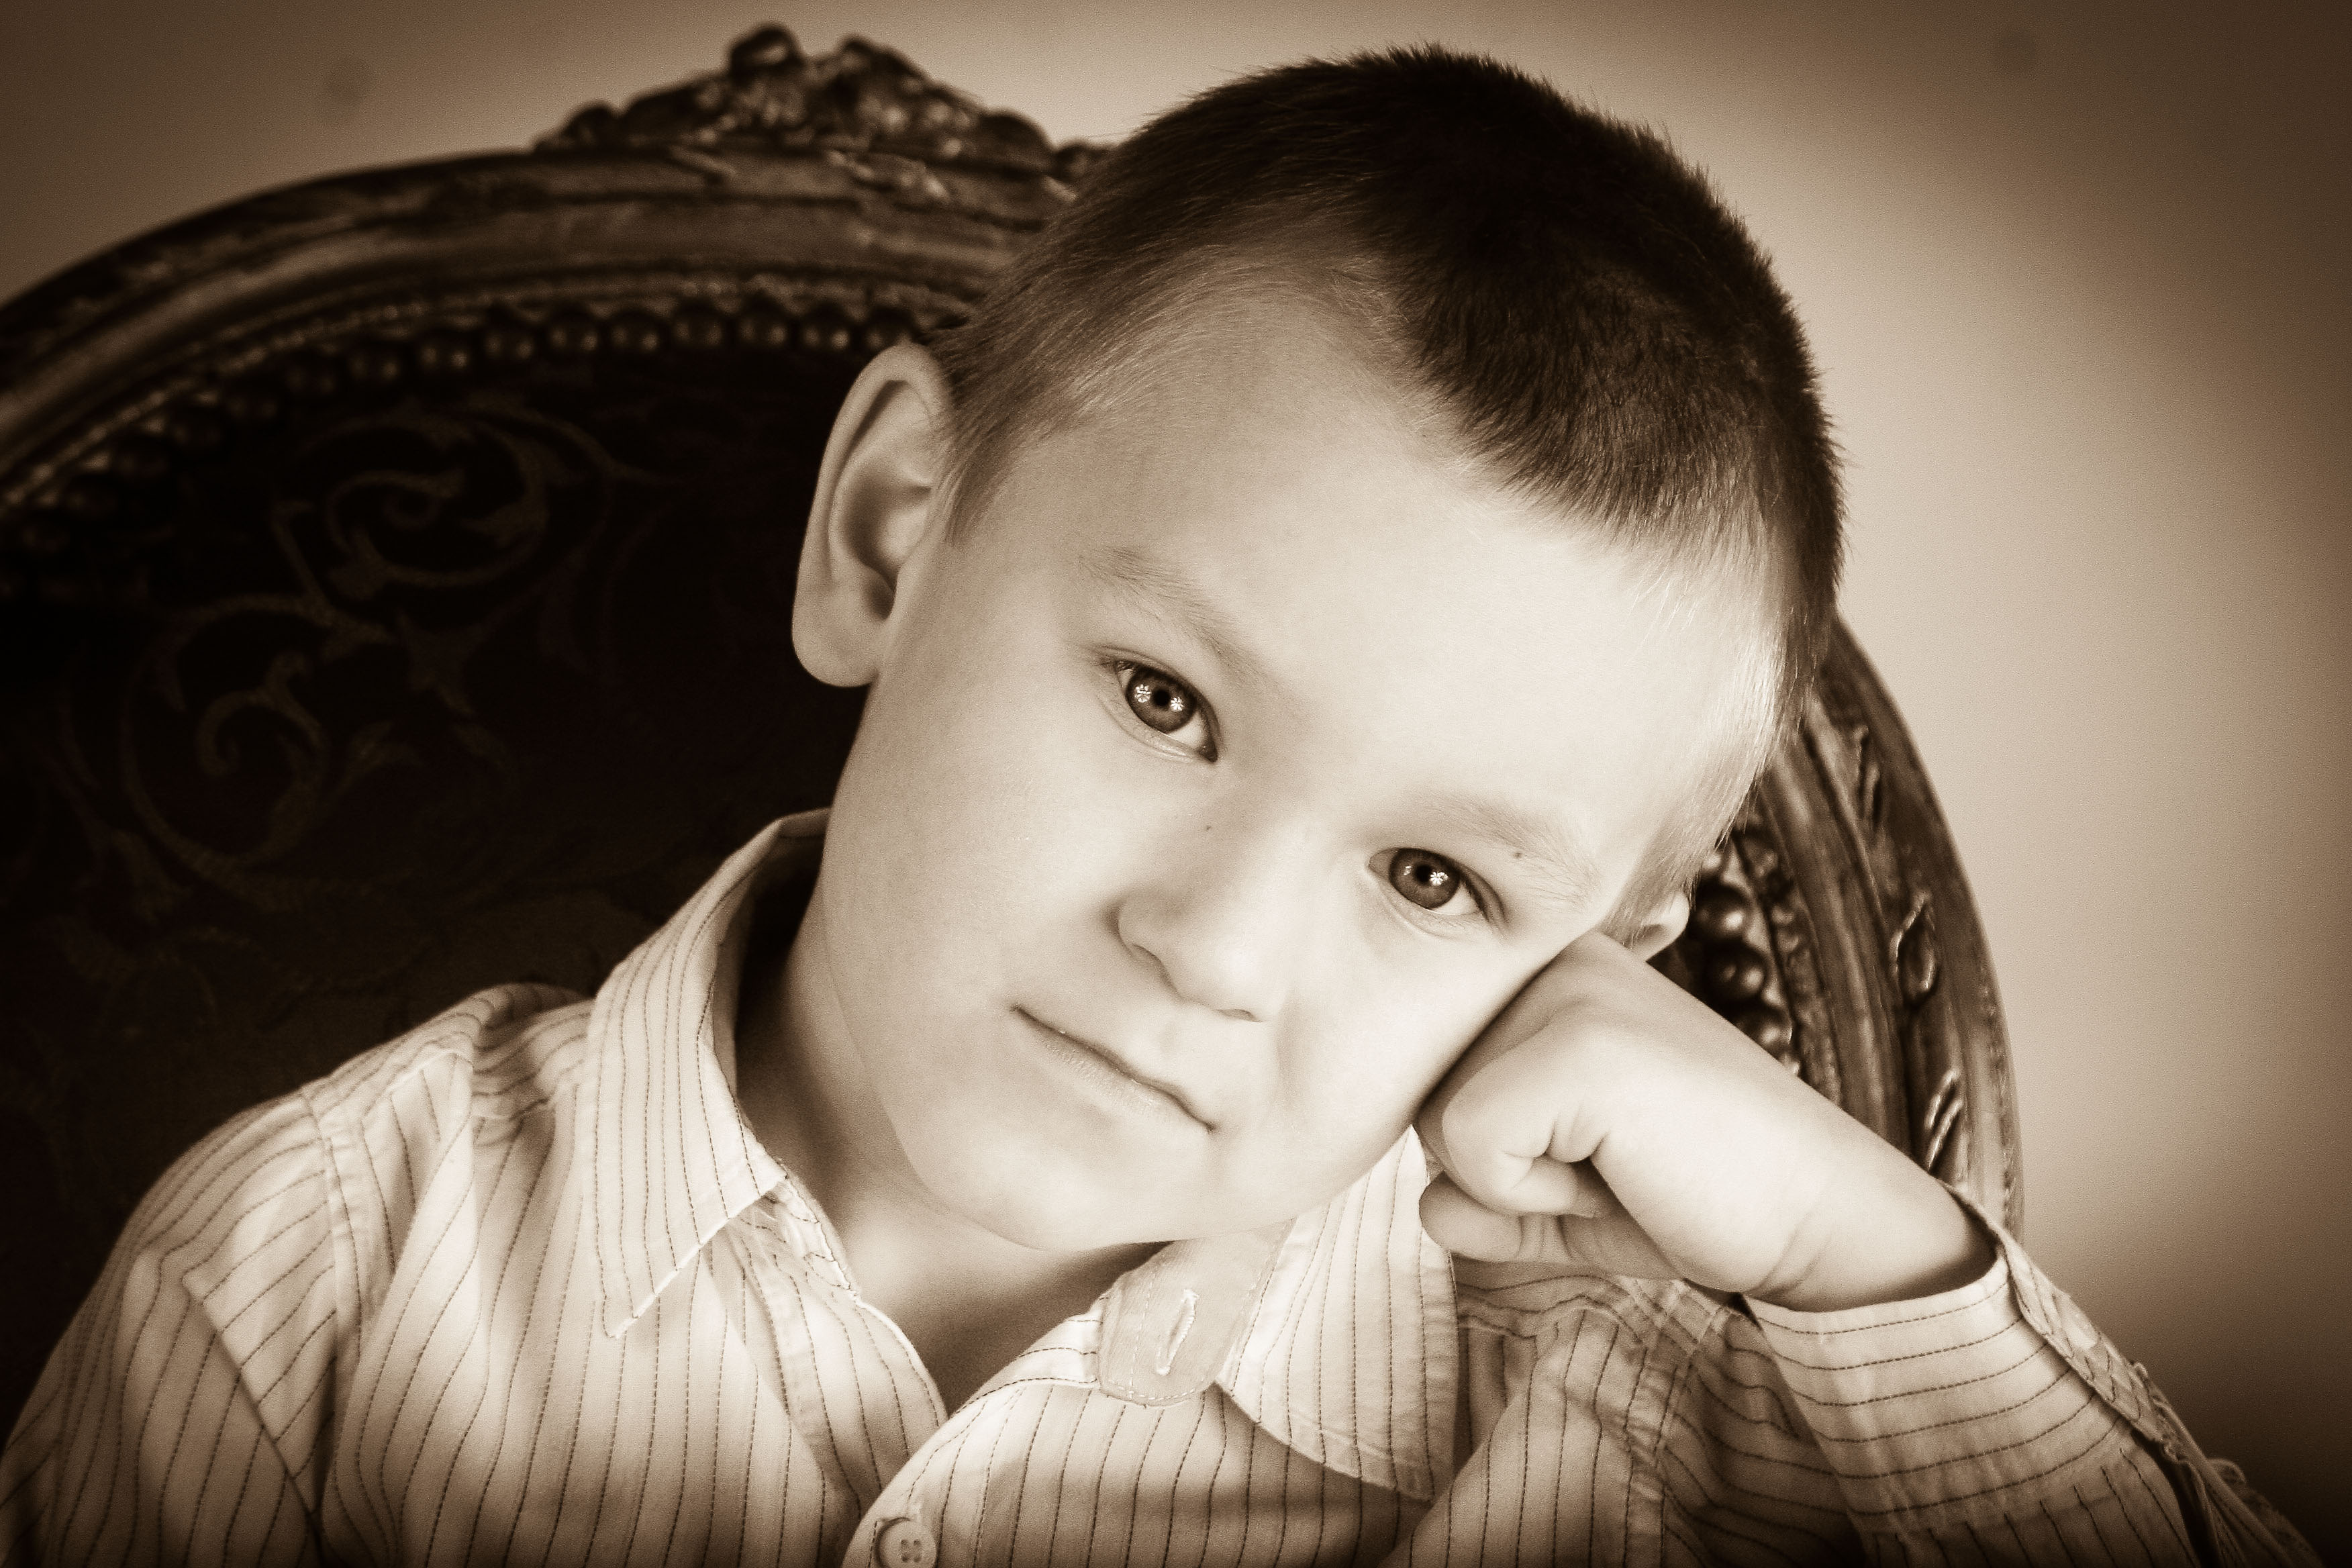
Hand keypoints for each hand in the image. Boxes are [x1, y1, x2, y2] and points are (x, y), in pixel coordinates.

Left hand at [1415, 931, 1992, 1312]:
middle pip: (1425, 1101)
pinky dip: (1536, 1196)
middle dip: (1508, 1169)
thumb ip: (1481, 1194)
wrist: (1818, 1217)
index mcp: (1545, 968)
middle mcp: (1549, 957)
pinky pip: (1470, 1150)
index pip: (1433, 1079)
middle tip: (1619, 1161)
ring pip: (1438, 1126)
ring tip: (1626, 1160)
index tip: (1604, 1148)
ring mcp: (1565, 990)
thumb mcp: (1565, 1194)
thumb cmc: (1696, 1198)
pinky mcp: (1578, 1042)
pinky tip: (1625, 1168)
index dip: (1504, 1153)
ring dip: (1524, 1185)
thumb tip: (1426, 1206)